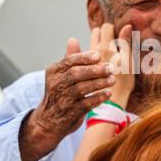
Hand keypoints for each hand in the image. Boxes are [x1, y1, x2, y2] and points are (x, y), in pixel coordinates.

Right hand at [19, 38, 114, 160]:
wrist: (49, 121)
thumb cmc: (59, 93)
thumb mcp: (60, 75)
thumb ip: (69, 58)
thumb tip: (73, 39)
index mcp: (54, 72)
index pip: (69, 61)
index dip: (84, 58)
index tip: (99, 56)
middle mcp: (56, 84)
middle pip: (76, 74)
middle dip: (95, 70)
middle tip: (111, 68)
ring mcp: (63, 99)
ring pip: (82, 88)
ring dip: (99, 83)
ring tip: (112, 79)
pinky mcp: (71, 112)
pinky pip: (86, 103)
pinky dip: (98, 98)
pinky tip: (108, 94)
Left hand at [90, 23, 134, 108]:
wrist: (111, 101)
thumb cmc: (124, 82)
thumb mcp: (129, 61)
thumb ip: (126, 42)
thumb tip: (126, 25)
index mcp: (106, 47)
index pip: (106, 27)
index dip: (113, 30)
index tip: (117, 38)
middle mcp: (94, 50)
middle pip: (96, 32)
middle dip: (103, 34)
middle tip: (111, 44)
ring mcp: (88, 58)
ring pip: (90, 42)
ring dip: (97, 43)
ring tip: (105, 53)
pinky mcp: (84, 67)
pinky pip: (86, 54)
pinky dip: (92, 54)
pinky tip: (98, 62)